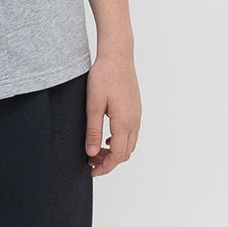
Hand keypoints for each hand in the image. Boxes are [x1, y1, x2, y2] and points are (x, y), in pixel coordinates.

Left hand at [84, 54, 140, 176]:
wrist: (117, 55)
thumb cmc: (104, 76)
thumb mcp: (93, 105)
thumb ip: (93, 131)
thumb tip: (92, 154)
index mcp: (124, 122)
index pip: (118, 156)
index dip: (105, 167)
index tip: (92, 171)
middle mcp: (135, 121)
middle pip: (125, 153)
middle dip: (109, 161)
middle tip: (90, 161)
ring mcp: (137, 115)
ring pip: (129, 144)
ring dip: (114, 152)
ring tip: (96, 149)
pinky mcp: (135, 109)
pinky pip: (131, 133)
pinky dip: (119, 141)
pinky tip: (106, 137)